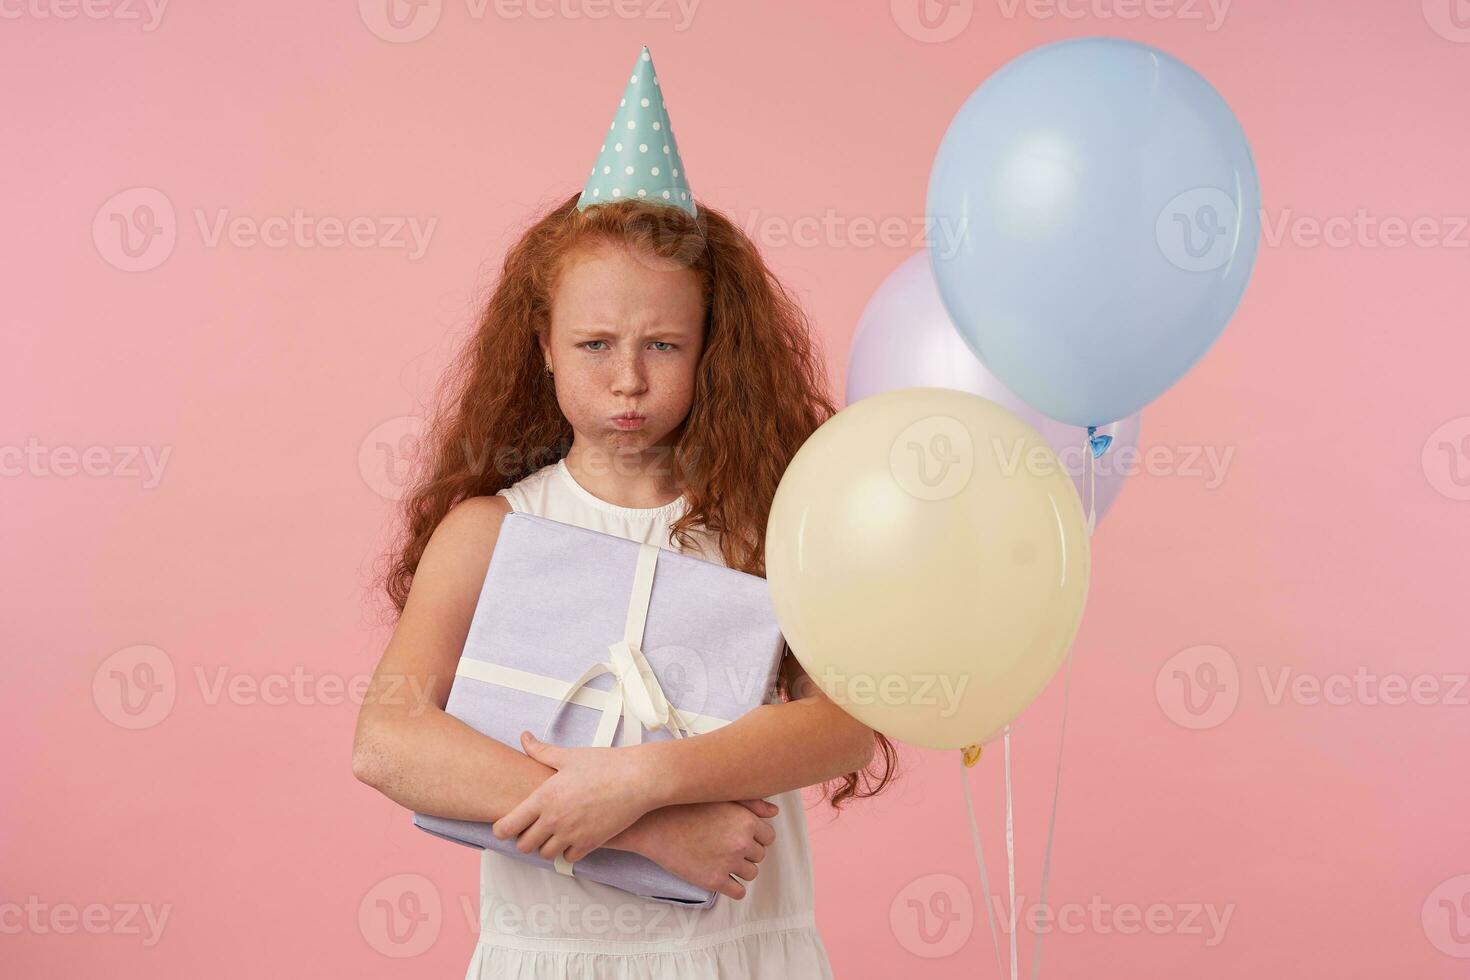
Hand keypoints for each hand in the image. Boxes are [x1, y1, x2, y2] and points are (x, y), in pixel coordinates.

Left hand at [491, 731, 660, 863]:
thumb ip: (541, 751)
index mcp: (544, 797)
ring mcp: (572, 834)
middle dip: (524, 839)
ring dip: (546, 846)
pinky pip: (569, 858)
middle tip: (533, 828)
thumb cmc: (605, 764)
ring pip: (545, 854)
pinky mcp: (590, 843)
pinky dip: (568, 850)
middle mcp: (554, 819)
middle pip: (523, 845)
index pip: (508, 826)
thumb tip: (524, 738)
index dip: (502, 829)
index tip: (506, 826)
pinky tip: (573, 837)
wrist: (638, 779)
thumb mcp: (569, 755)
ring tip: (554, 833)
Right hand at [614, 799, 778, 900]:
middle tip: (726, 846)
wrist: (655, 825)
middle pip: (759, 856)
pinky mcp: (713, 880)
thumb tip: (774, 812)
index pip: (768, 837)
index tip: (739, 835)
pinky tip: (721, 877)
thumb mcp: (721, 797)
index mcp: (746, 821)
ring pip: (751, 874)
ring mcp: (728, 863)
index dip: (754, 836)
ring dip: (740, 869)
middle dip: (747, 852)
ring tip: (721, 860)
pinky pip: (738, 892)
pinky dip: (733, 887)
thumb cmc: (687, 806)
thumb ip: (752, 803)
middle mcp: (741, 842)